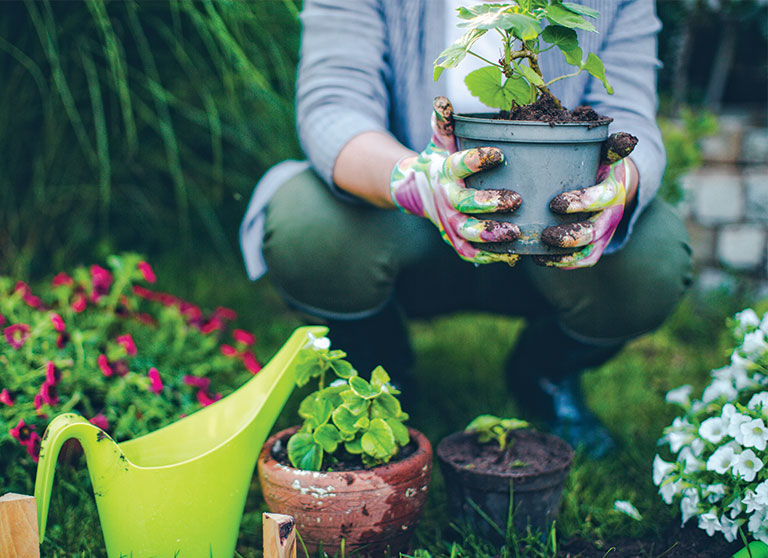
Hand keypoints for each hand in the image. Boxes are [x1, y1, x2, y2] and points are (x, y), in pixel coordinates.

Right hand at [390, 97, 521, 264]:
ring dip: (491, 234)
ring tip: (516, 231)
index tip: (499, 153)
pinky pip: (470, 252)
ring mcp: (450, 222)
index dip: (478, 160)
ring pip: (469, 232)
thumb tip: (442, 99)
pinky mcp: (455, 239)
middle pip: (465, 204)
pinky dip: (489, 256)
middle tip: (515, 199)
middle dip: (489, 203)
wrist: (416, 191)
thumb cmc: (439, 160)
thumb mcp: (440, 140)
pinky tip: (512, 255)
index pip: (460, 164)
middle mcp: (447, 199)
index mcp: (446, 171)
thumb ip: (445, 122)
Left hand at [534, 133, 637, 269]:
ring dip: (565, 254)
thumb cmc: (599, 163)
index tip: (554, 204)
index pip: (603, 198)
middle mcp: (611, 214)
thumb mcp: (605, 151)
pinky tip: (540, 259)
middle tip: (545, 235)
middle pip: (595, 231)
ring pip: (589, 251)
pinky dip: (563, 263)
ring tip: (540, 250)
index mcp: (613, 188)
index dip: (582, 202)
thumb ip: (610, 146)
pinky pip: (583, 261)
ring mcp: (604, 233)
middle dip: (571, 236)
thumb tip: (627, 139)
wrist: (613, 183)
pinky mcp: (596, 246)